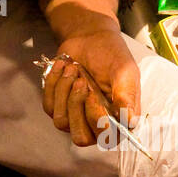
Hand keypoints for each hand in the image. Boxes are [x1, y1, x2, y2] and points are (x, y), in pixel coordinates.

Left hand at [42, 28, 140, 146]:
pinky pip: (49, 106)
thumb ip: (126, 95)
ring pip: (61, 121)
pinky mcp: (59, 107)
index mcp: (119, 120)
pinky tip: (64, 67)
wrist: (91, 38)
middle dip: (76, 107)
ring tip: (74, 69)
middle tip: (81, 81)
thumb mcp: (125, 71)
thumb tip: (129, 121)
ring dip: (65, 90)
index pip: (106, 137)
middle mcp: (98, 124)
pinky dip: (54, 83)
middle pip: (80, 138)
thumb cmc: (112, 55)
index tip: (93, 93)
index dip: (96, 118)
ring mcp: (76, 118)